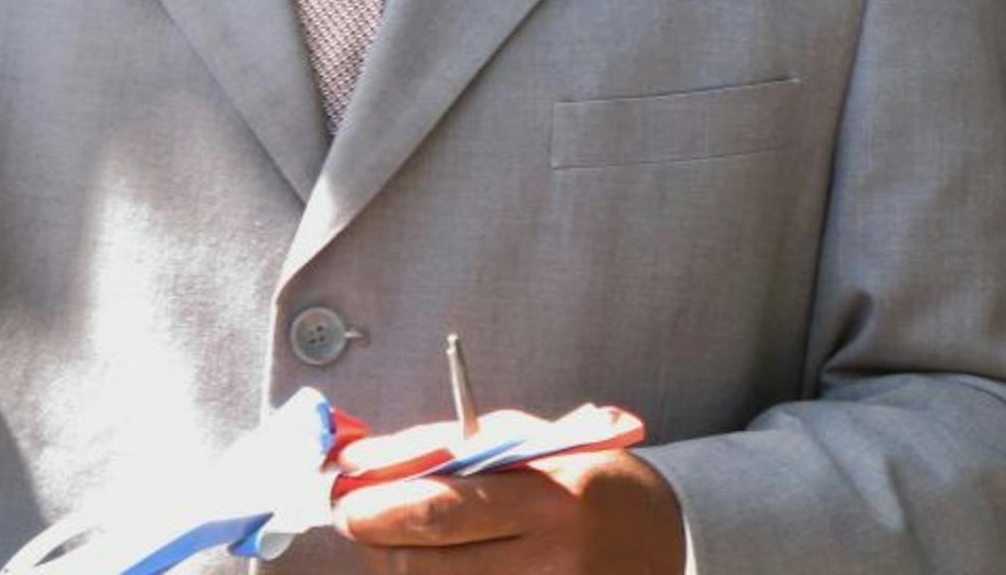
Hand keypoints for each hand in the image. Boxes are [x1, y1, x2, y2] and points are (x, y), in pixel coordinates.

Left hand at [333, 415, 683, 573]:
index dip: (377, 505)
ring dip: (399, 566)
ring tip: (396, 539)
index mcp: (546, 499)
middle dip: (373, 540)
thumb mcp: (528, 443)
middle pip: (423, 566)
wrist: (663, 538)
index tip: (341, 492)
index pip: (440, 509)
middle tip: (353, 516)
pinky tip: (436, 564)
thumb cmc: (583, 477)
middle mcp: (545, 561)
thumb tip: (366, 460)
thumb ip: (449, 450)